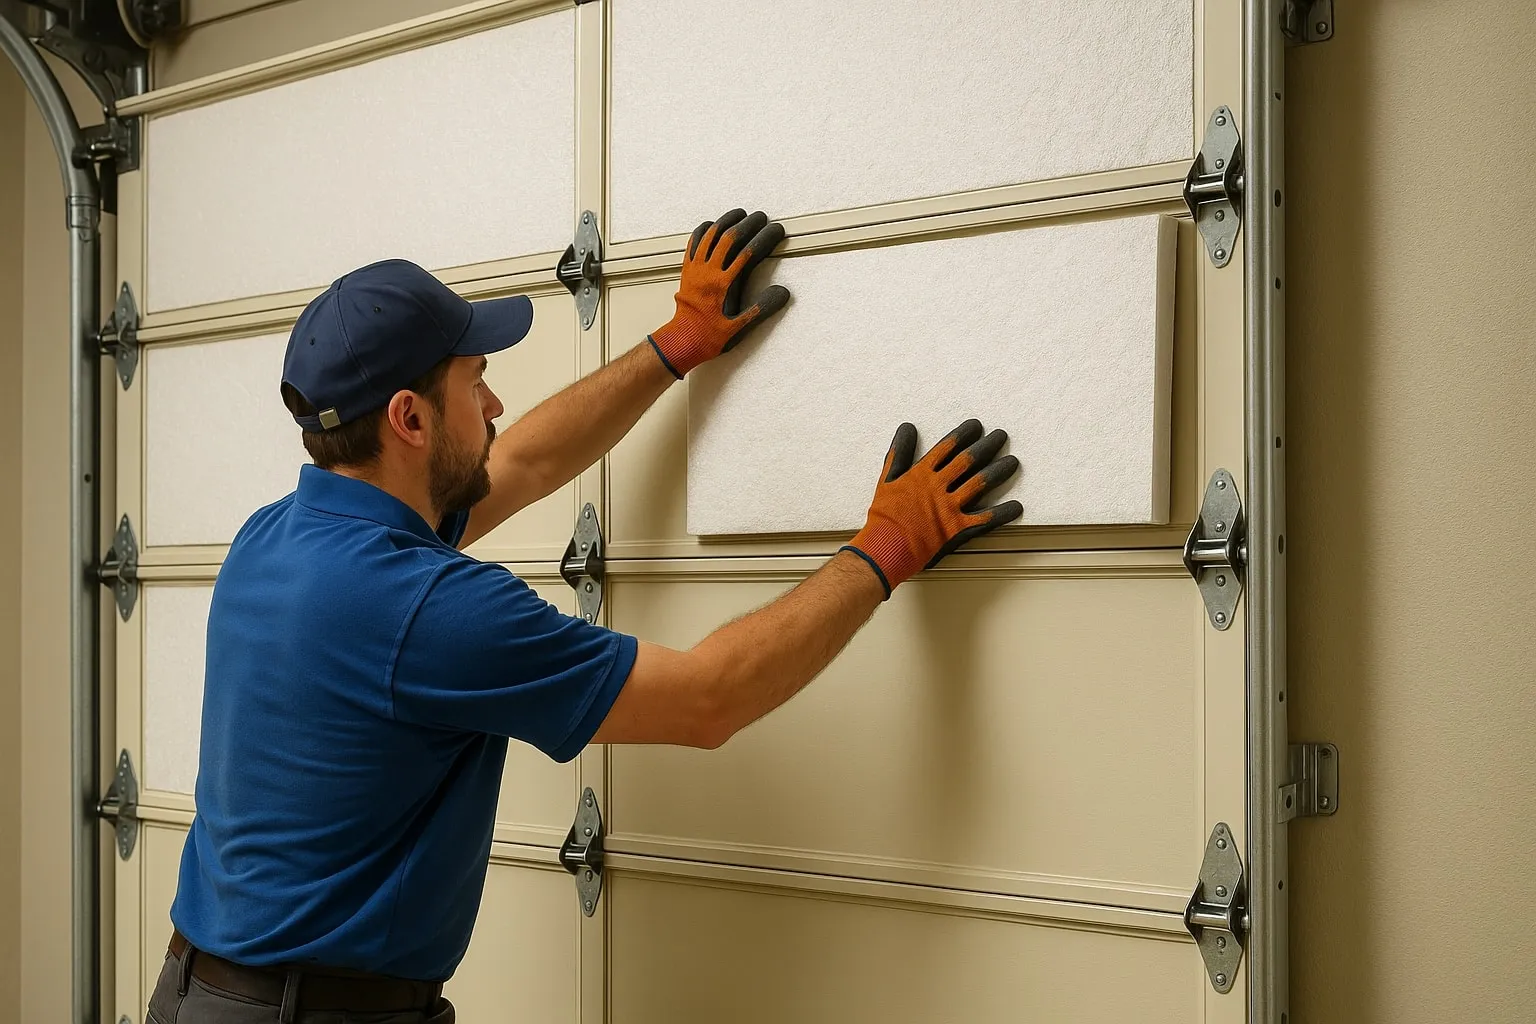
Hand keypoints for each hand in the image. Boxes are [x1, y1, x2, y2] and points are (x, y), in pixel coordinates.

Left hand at [648, 208, 790, 377]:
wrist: (681, 341)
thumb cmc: (707, 337)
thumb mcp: (739, 328)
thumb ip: (761, 309)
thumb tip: (782, 292)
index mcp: (722, 284)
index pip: (748, 253)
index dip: (764, 238)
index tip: (776, 230)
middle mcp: (707, 272)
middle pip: (729, 237)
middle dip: (747, 224)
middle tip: (761, 217)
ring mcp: (695, 269)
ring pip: (710, 235)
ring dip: (726, 221)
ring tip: (739, 214)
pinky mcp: (687, 270)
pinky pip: (693, 243)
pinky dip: (703, 231)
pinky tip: (710, 226)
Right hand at [840, 420, 1022, 597]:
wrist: (885, 546)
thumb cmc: (884, 516)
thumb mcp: (888, 479)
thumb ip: (899, 452)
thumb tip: (907, 427)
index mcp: (922, 473)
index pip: (947, 447)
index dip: (964, 435)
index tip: (976, 426)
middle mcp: (939, 486)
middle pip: (968, 461)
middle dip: (987, 446)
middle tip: (1001, 436)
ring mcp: (950, 507)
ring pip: (980, 484)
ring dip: (998, 471)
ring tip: (1012, 462)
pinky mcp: (957, 529)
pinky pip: (985, 519)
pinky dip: (1002, 513)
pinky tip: (1016, 506)